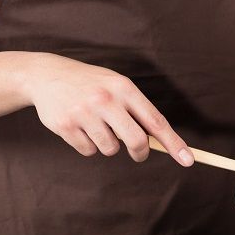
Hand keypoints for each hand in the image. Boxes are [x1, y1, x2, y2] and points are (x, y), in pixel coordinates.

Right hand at [21, 53, 193, 164]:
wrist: (45, 75)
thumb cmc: (90, 83)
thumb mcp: (115, 85)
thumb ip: (137, 110)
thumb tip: (161, 142)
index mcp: (123, 88)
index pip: (155, 121)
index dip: (174, 143)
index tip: (188, 160)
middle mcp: (105, 99)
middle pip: (136, 141)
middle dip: (140, 152)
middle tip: (137, 153)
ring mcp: (84, 113)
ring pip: (110, 149)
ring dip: (108, 145)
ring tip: (96, 125)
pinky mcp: (66, 125)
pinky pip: (88, 151)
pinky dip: (87, 145)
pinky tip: (79, 126)